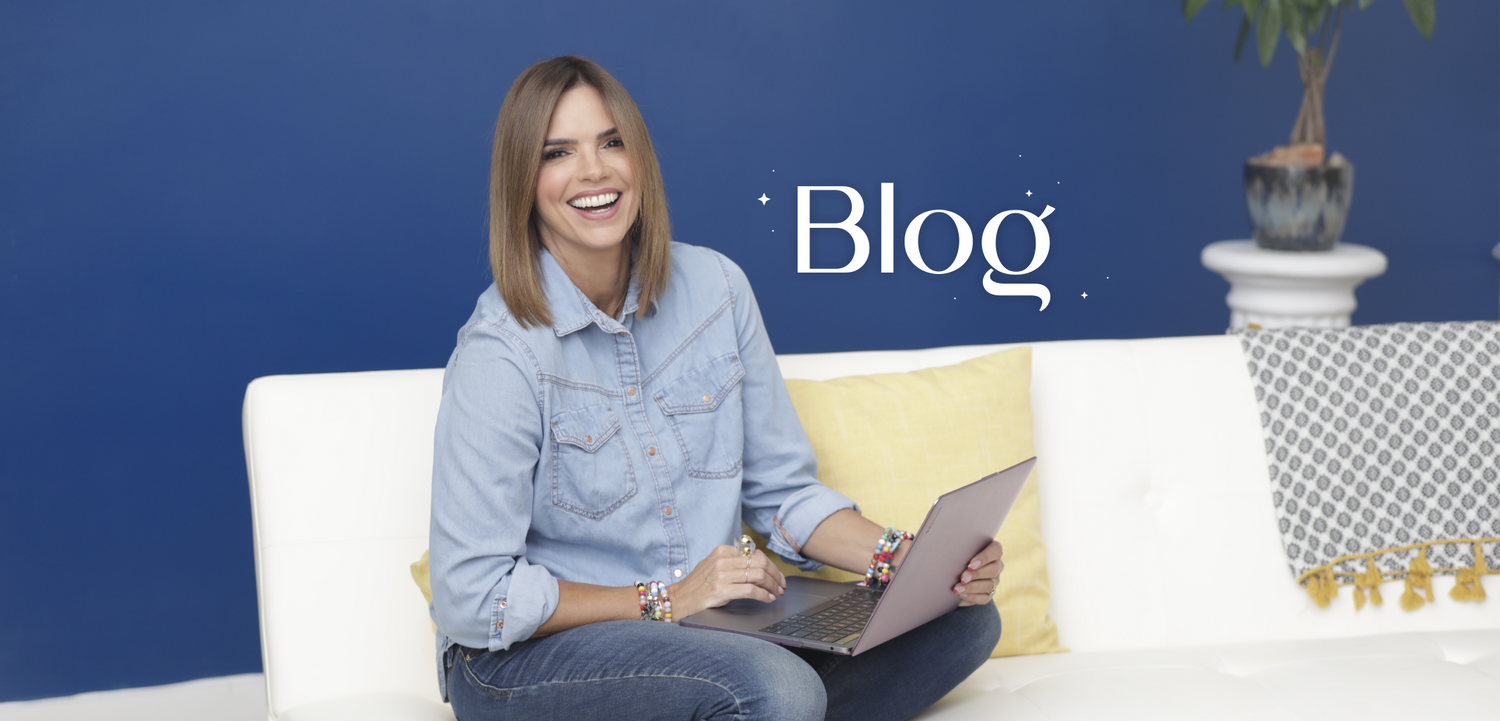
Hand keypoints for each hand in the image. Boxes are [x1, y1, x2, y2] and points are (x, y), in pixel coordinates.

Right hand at [670, 545, 785, 618]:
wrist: (678, 599)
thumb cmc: (697, 586)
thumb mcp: (713, 566)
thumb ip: (733, 563)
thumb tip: (759, 566)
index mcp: (723, 551)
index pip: (756, 554)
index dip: (772, 566)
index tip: (778, 576)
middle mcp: (723, 560)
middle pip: (761, 562)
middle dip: (776, 575)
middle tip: (782, 585)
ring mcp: (721, 575)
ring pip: (758, 575)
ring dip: (773, 585)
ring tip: (777, 593)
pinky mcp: (720, 590)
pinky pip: (751, 590)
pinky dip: (764, 595)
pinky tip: (768, 599)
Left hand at [951, 540, 1003, 606]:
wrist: (954, 575)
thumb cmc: (957, 557)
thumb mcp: (959, 551)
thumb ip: (960, 549)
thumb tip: (949, 552)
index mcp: (993, 551)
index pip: (996, 550)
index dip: (984, 557)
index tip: (970, 564)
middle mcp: (997, 565)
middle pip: (993, 569)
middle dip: (976, 574)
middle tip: (962, 578)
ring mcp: (994, 581)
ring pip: (989, 585)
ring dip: (972, 587)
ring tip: (957, 588)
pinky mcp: (989, 594)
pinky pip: (984, 598)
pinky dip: (972, 596)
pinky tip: (961, 594)